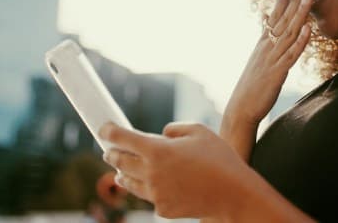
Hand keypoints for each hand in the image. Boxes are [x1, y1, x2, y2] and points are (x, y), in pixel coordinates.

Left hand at [99, 122, 252, 219]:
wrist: (233, 194)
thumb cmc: (219, 158)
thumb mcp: (199, 131)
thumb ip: (174, 129)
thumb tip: (162, 134)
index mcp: (158, 150)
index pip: (123, 138)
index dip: (109, 132)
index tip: (103, 129)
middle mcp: (151, 173)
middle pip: (120, 162)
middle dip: (111, 154)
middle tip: (108, 150)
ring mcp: (155, 193)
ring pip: (129, 182)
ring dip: (122, 174)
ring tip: (120, 171)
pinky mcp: (162, 209)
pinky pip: (149, 196)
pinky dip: (148, 189)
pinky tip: (152, 185)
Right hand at [225, 0, 312, 126]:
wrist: (241, 108)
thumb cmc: (251, 85)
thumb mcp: (257, 58)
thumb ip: (264, 39)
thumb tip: (267, 20)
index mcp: (262, 43)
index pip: (274, 16)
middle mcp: (267, 47)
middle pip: (283, 20)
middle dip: (294, 0)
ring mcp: (272, 58)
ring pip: (289, 32)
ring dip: (299, 13)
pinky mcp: (277, 72)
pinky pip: (291, 54)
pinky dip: (300, 40)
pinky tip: (308, 28)